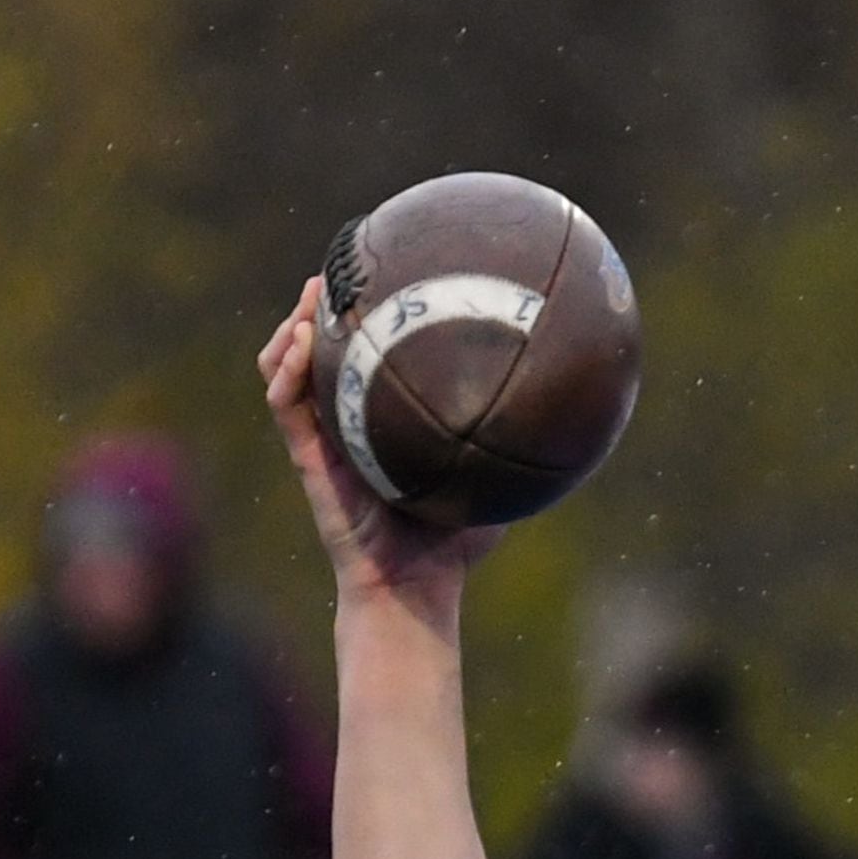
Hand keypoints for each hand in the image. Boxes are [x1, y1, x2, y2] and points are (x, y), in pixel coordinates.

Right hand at [258, 280, 500, 613]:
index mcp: (380, 424)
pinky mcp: (306, 459)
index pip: (367, 361)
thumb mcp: (493, 483)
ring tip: (317, 294)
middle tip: (344, 267)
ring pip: (287, 368)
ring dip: (294, 327)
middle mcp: (345, 425)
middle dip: (324, 306)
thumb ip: (516, 448)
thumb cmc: (454, 547)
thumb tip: (572, 414)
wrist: (414, 591)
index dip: (368, 319)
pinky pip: (285, 404)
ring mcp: (321, 440)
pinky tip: (302, 341)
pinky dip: (286, 368)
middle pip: (319, 351)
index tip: (386, 275)